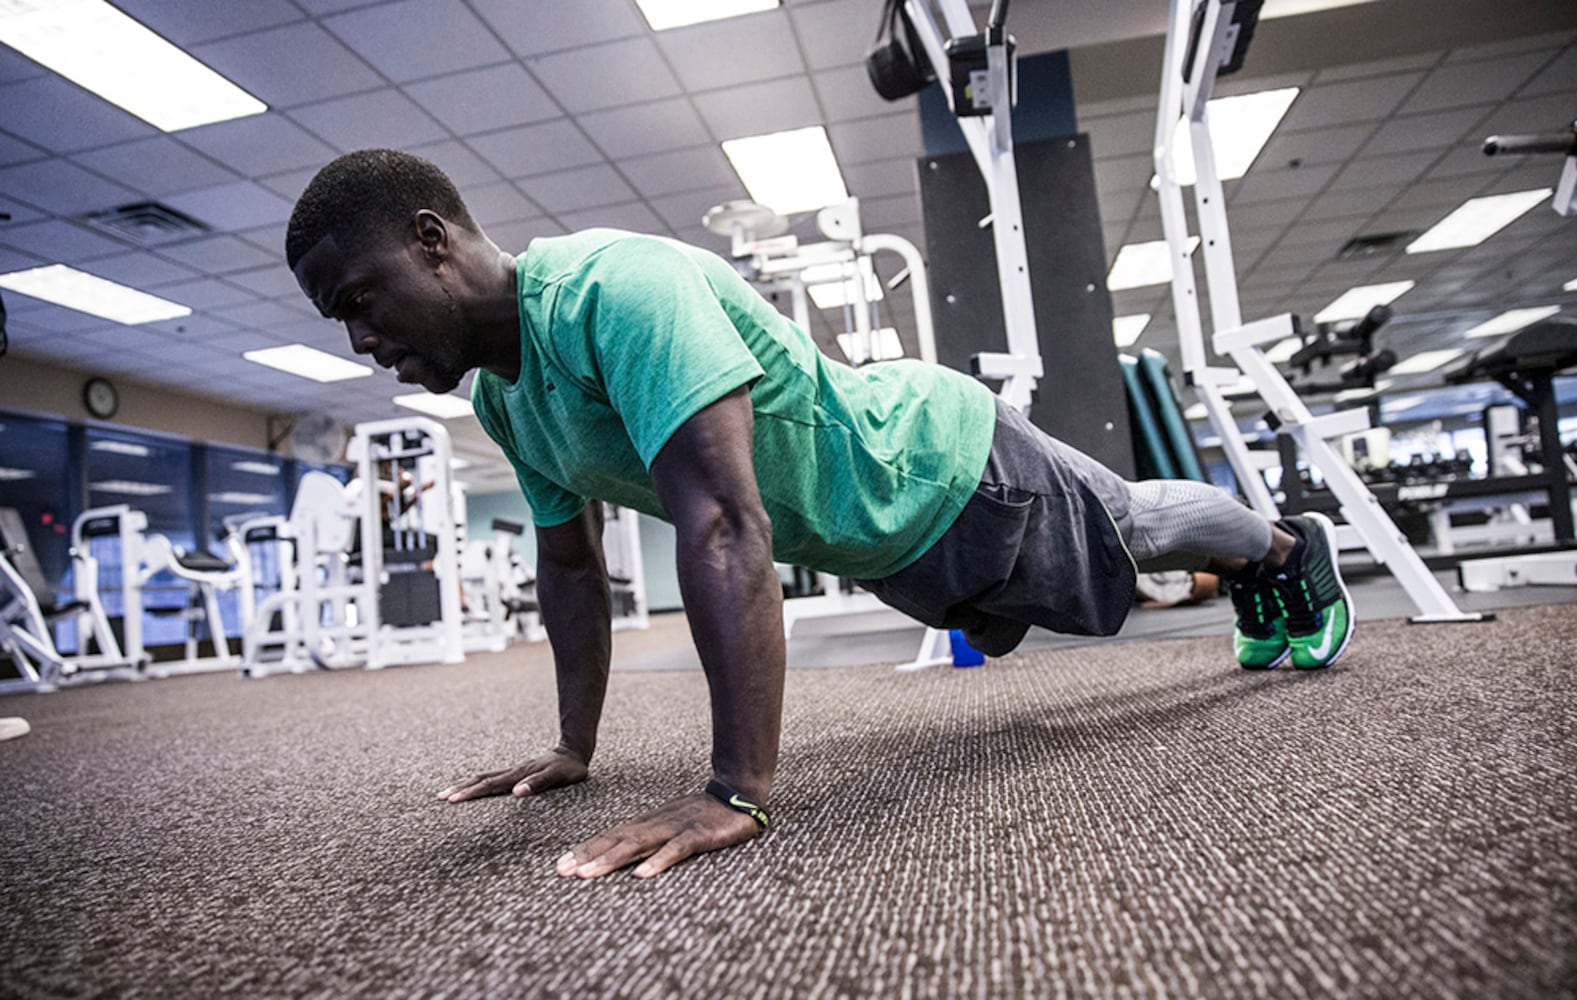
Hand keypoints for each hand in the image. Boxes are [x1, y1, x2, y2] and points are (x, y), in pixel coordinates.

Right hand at [436, 747, 587, 802]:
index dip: (470, 793)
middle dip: (460, 789)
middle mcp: (512, 772)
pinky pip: (492, 777)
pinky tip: (473, 787)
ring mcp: (513, 771)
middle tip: (440, 797)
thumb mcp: (557, 777)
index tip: (452, 800)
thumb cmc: (568, 769)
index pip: (489, 785)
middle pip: (480, 780)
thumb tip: (516, 793)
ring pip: (484, 777)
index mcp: (518, 775)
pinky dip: (478, 783)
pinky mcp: (517, 772)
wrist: (574, 752)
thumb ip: (538, 784)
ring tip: (448, 792)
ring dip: (466, 785)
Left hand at [556, 792, 761, 879]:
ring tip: (586, 875)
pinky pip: (674, 850)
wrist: (738, 794)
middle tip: (561, 871)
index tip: (561, 865)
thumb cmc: (702, 813)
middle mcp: (655, 824)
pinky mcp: (696, 836)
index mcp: (648, 823)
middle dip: (587, 855)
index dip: (586, 849)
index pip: (610, 836)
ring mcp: (675, 829)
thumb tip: (623, 855)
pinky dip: (657, 862)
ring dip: (609, 860)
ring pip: (636, 845)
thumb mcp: (670, 823)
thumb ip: (649, 837)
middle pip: (616, 840)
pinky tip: (640, 875)